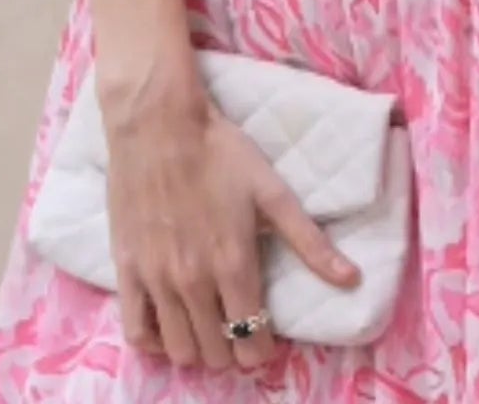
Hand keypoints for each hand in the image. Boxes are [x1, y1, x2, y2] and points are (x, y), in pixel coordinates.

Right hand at [99, 66, 361, 372]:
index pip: (252, 340)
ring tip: (208, 329)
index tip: (266, 341)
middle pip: (216, 353)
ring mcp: (156, 279)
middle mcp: (194, 281)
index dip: (263, 351)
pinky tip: (168, 323)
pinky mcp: (126, 270)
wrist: (160, 124)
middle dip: (233, 351)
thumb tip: (352, 279)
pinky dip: (154, 339)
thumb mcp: (272, 191)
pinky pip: (135, 331)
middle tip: (239, 331)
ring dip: (198, 349)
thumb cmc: (221, 152)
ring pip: (178, 350)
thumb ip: (309, 241)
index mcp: (233, 264)